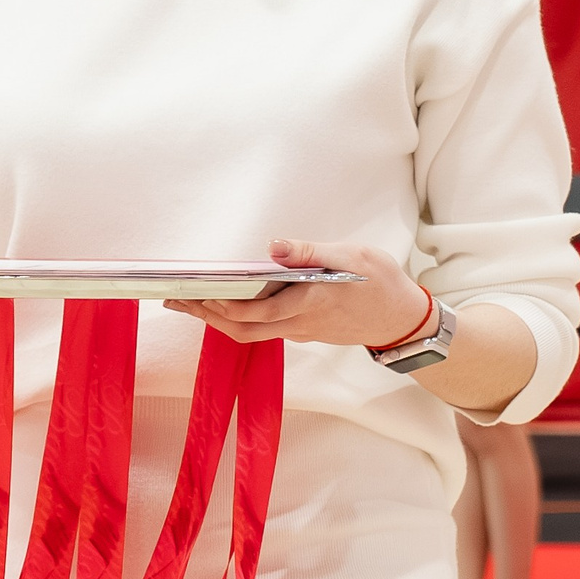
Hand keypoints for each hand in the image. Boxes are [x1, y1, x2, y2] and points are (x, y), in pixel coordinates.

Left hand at [166, 239, 431, 346]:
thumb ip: (309, 252)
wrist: (405, 320)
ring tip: (190, 303)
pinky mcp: (304, 331)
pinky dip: (238, 319)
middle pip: (240, 329)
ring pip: (250, 333)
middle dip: (205, 315)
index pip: (252, 312)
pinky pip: (263, 330)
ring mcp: (300, 331)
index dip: (218, 306)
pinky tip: (227, 304)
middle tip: (174, 300)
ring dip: (217, 319)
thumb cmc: (380, 283)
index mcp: (307, 304)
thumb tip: (273, 245)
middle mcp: (298, 324)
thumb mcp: (351, 256)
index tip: (192, 292)